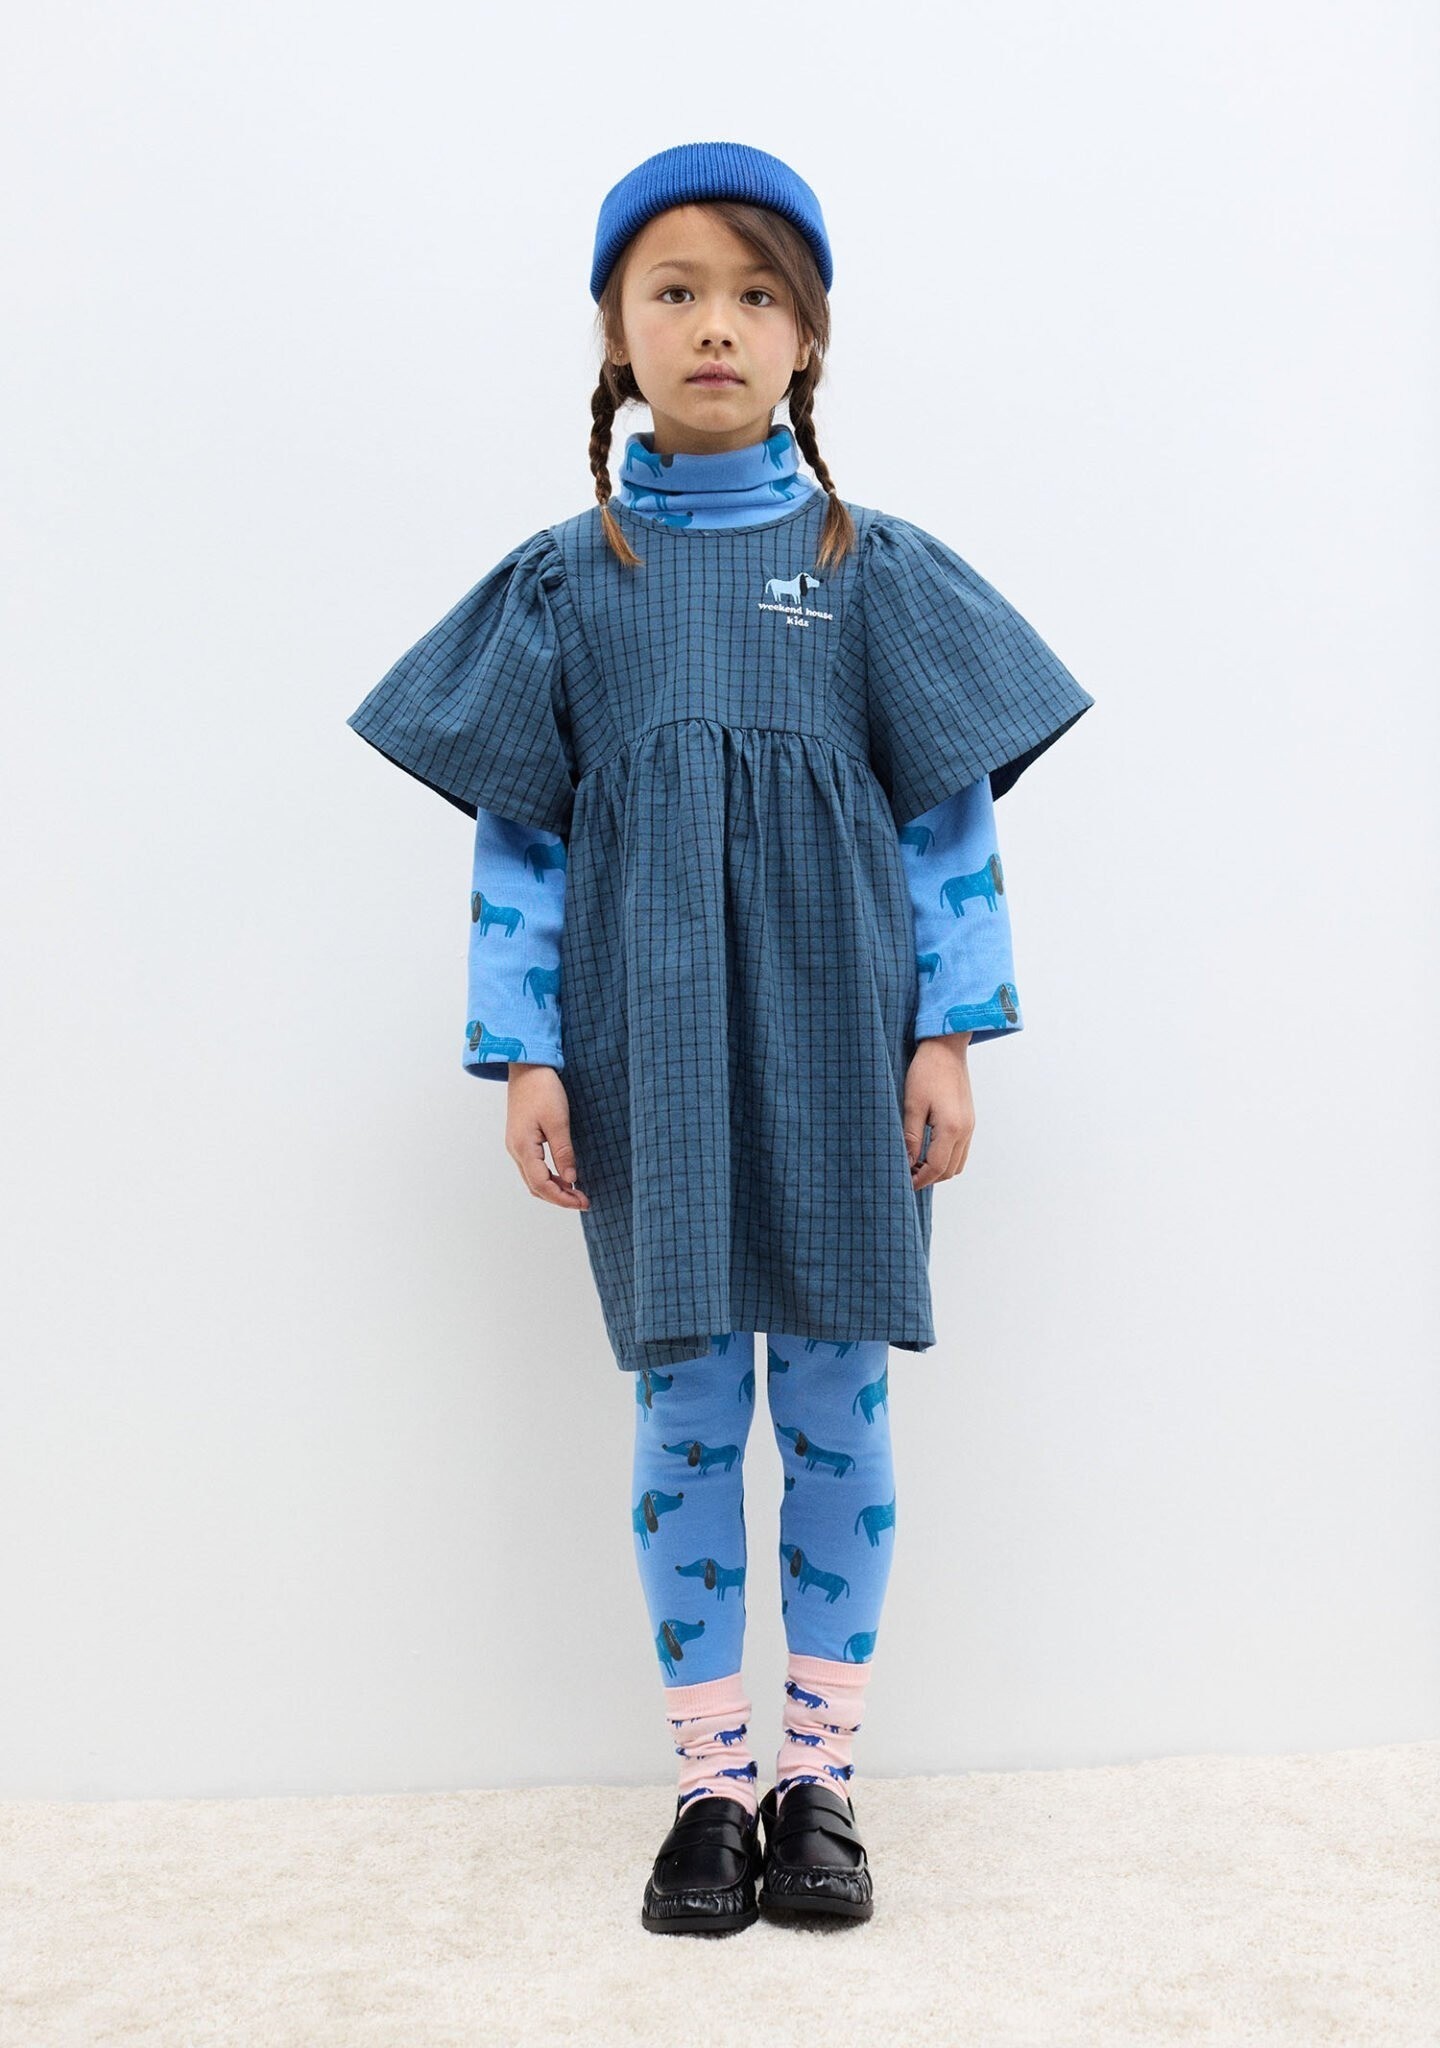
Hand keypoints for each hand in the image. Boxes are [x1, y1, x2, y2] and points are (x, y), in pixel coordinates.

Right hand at [505, 1064, 589, 1209]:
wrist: (527, 1067)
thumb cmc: (542, 1090)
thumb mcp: (558, 1121)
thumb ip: (563, 1152)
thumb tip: (570, 1178)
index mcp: (523, 1147)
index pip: (542, 1185)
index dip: (562, 1198)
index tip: (582, 1202)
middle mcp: (515, 1150)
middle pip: (535, 1186)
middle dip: (559, 1197)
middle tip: (583, 1201)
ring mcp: (516, 1145)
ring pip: (533, 1178)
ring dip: (553, 1188)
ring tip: (576, 1192)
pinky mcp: (521, 1139)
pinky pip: (533, 1167)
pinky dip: (548, 1177)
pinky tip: (563, 1175)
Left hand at [902, 1033, 974, 1187]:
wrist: (946, 1048)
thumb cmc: (927, 1071)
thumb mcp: (912, 1104)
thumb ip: (911, 1137)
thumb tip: (907, 1162)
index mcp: (951, 1128)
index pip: (936, 1167)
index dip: (919, 1180)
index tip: (904, 1183)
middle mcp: (965, 1130)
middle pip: (950, 1170)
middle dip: (929, 1178)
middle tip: (907, 1176)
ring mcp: (970, 1126)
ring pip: (958, 1163)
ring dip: (939, 1169)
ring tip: (916, 1165)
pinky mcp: (969, 1120)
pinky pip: (961, 1150)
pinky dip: (947, 1158)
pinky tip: (928, 1151)